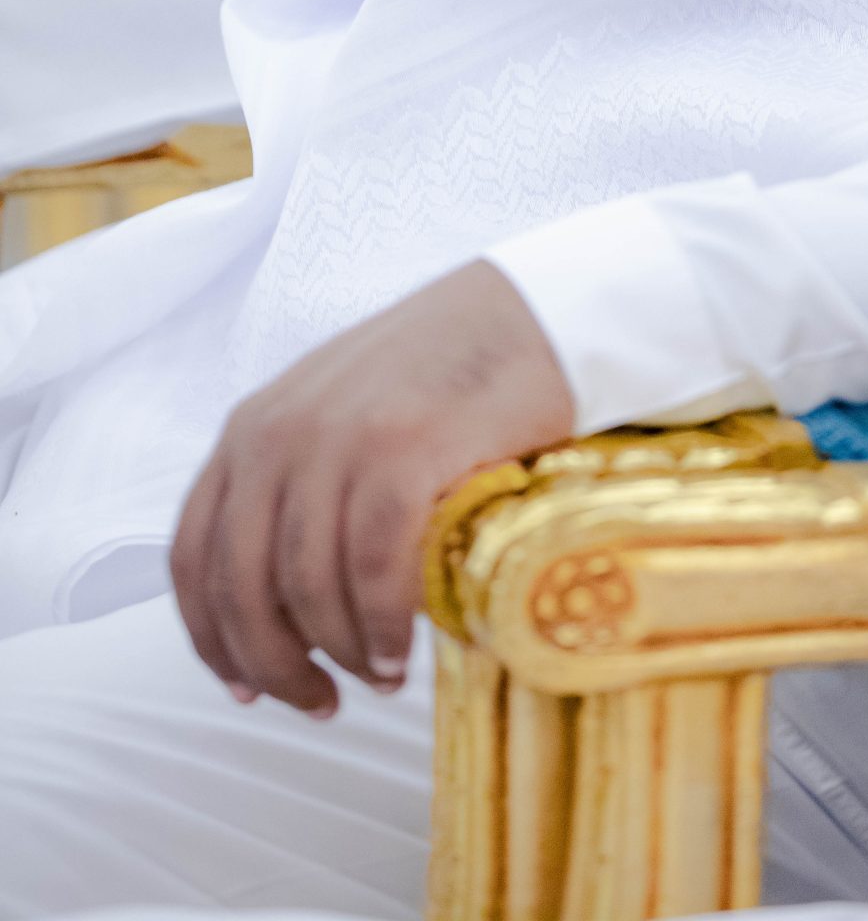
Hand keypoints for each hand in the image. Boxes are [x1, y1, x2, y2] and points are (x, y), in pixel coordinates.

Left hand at [170, 259, 574, 715]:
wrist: (526, 313)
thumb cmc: (437, 373)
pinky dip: (382, 626)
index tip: (246, 688)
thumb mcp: (335, 411)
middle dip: (275, 665)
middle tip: (320, 702)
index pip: (193, 555)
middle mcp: (279, 433)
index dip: (211, 638)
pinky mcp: (404, 451)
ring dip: (339, 653)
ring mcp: (340, 440)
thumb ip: (295, 480)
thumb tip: (281, 599)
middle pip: (243, 588)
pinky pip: (373, 568)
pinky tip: (402, 651)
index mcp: (251, 427)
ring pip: (308, 588)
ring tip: (379, 677)